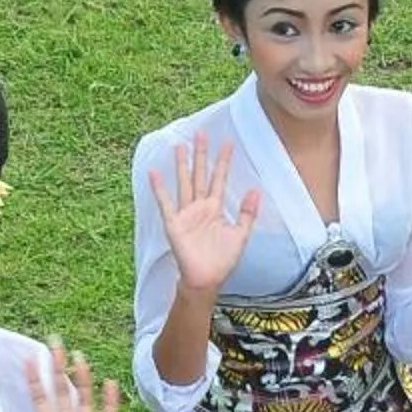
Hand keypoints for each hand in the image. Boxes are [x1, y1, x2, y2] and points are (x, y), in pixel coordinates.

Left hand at [0, 339, 121, 411]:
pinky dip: (109, 402)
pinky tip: (110, 384)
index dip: (34, 380)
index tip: (28, 358)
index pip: (40, 399)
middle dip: (57, 368)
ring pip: (84, 400)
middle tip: (54, 344)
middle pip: (62, 392)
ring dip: (82, 379)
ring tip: (79, 357)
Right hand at [147, 132, 261, 294]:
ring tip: (180, 145)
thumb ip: (247, 213)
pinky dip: (159, 189)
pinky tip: (154, 173)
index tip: (228, 142)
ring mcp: (186, 213)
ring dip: (182, 165)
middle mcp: (199, 207)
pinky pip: (165, 203)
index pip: (219, 178)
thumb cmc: (222, 260)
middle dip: (201, 155)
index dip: (223, 161)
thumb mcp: (240, 235)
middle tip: (201, 133)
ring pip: (184, 183)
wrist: (207, 279)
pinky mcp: (174, 223)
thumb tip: (256, 190)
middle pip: (200, 175)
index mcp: (215, 208)